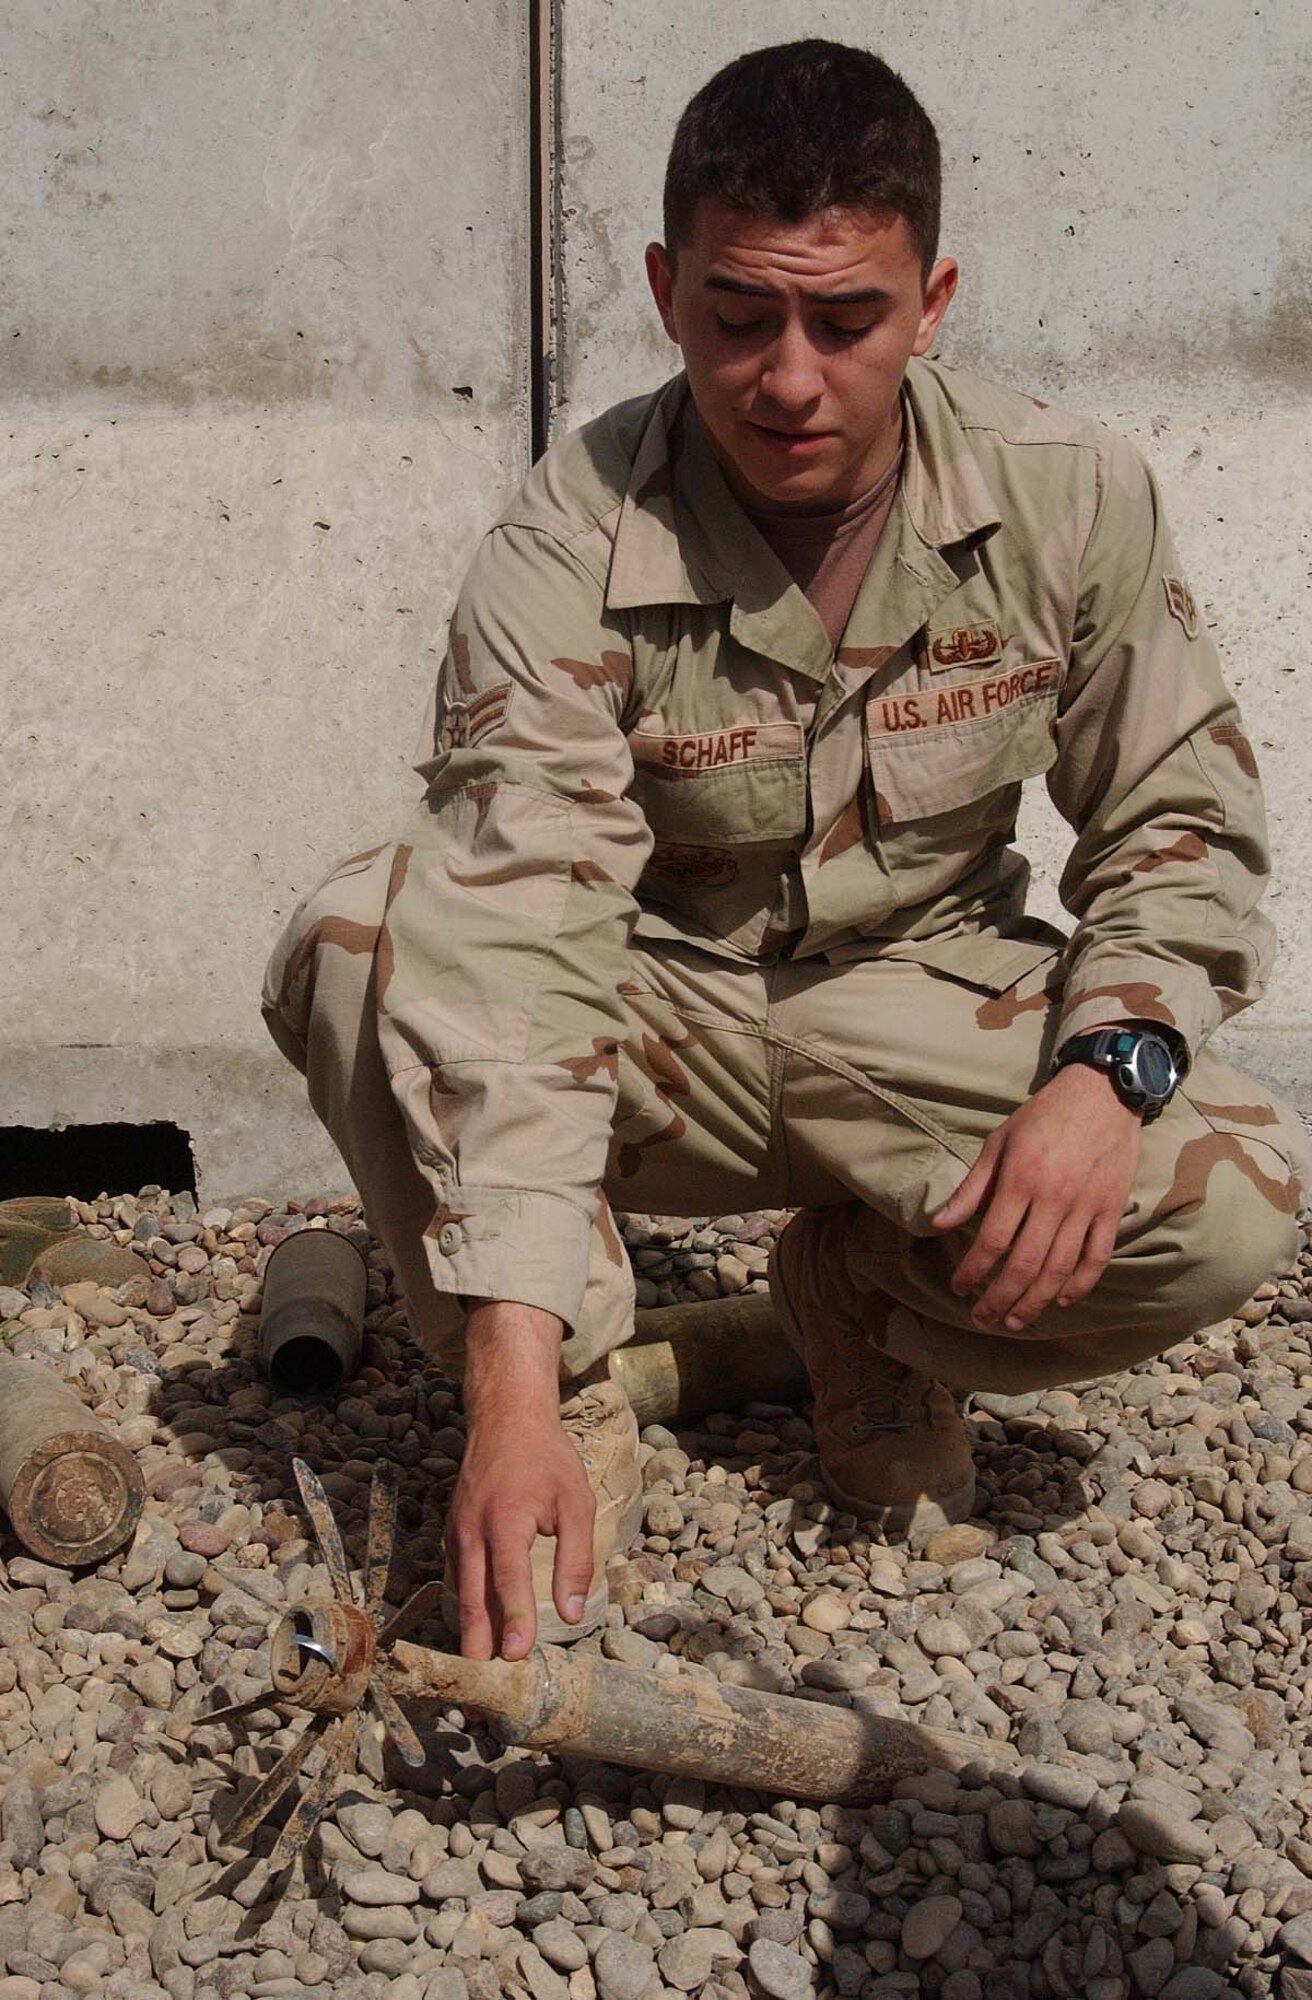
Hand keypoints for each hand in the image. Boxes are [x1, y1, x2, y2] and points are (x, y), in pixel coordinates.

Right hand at [445, 1302, 595, 1660]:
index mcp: (505, 1521)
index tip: (517, 1660)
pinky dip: (465, 1609)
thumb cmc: (546, 1459)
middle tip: (484, 1693)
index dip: (513, 1623)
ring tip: (478, 1679)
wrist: (505, 1417)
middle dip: (479, 1648)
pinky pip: (457, 1579)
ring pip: (461, 1594)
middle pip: (473, 1600)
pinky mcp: (453, 1534)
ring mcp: (457, 1533)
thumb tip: (571, 1613)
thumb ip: (575, 1558)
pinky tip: (475, 1634)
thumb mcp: (575, 1502)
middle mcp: (472, 1532)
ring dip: (469, 1635)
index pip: (508, 1582)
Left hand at [931, 1062, 1141, 1331]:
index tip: (959, 1289)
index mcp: (1021, 1181)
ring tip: (1015, 1321)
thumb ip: (972, 1187)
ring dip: (1035, 1301)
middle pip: (1024, 1264)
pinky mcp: (1112, 1209)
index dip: (973, 1272)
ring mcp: (1087, 1207)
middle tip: (982, 1318)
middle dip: (999, 1299)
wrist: (1103, 1093)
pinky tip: (1061, 1299)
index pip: (992, 1241)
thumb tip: (939, 1222)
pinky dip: (1080, 1283)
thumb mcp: (999, 1142)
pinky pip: (1097, 1256)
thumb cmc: (1043, 1116)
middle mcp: (1054, 1199)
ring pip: (1059, 1268)